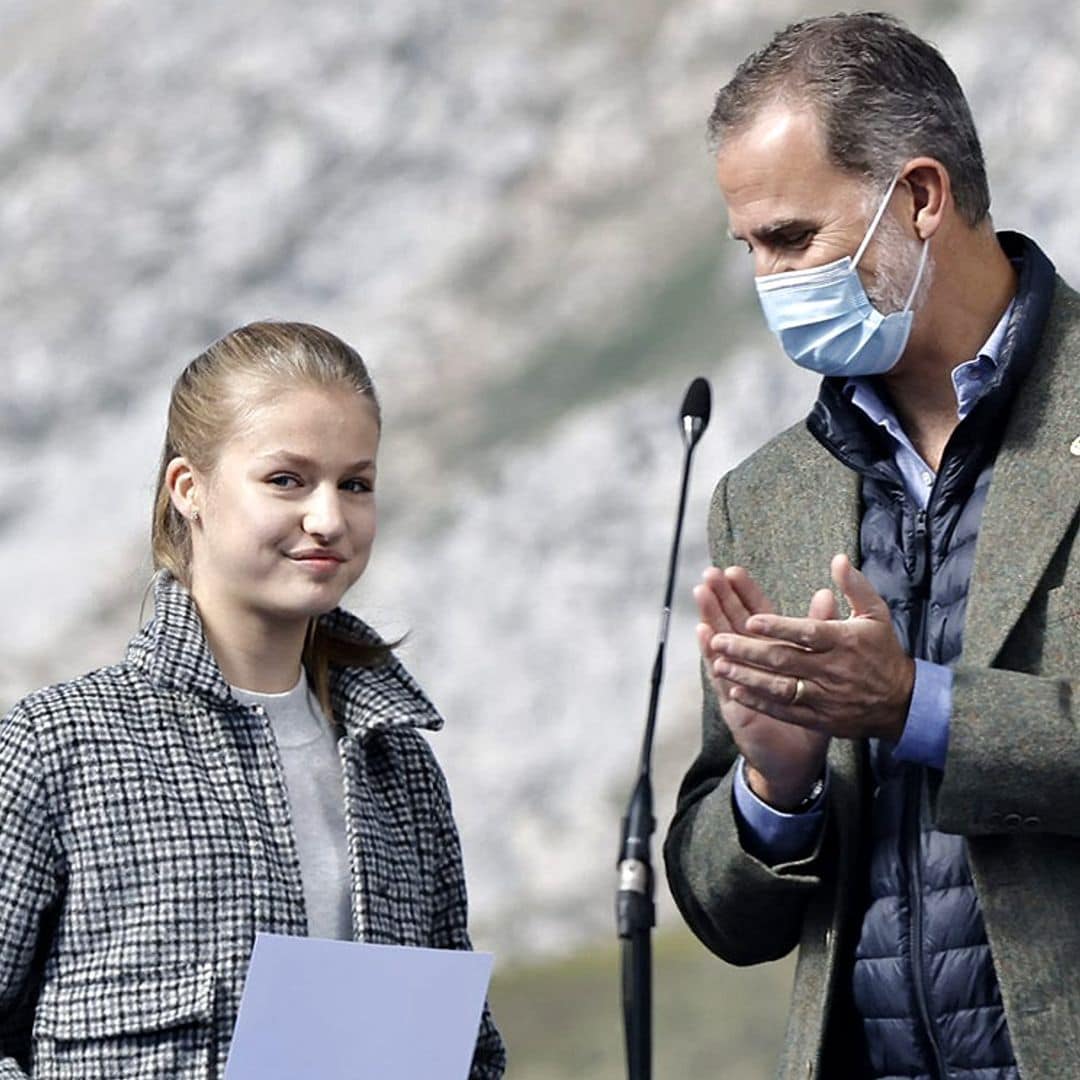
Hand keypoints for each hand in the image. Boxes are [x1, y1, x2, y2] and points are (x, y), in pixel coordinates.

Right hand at [695, 565, 833, 809]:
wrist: (798, 757)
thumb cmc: (810, 712)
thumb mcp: (821, 669)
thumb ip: (821, 630)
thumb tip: (826, 595)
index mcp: (771, 652)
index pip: (755, 615)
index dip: (745, 593)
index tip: (734, 570)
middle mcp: (750, 664)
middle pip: (733, 623)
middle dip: (722, 597)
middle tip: (710, 573)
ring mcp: (738, 683)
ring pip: (722, 644)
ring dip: (711, 617)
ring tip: (702, 593)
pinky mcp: (734, 703)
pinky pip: (722, 675)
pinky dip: (712, 655)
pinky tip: (704, 635)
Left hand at [711, 554, 915, 743]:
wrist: (903, 703)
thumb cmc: (884, 653)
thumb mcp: (876, 614)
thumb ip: (855, 586)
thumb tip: (838, 558)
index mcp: (843, 641)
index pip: (807, 633)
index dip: (778, 627)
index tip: (751, 620)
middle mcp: (831, 669)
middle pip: (784, 660)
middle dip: (748, 651)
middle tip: (719, 641)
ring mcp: (824, 696)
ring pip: (780, 687)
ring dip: (747, 677)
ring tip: (719, 665)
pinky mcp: (819, 717)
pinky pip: (785, 710)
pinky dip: (760, 702)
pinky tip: (736, 692)